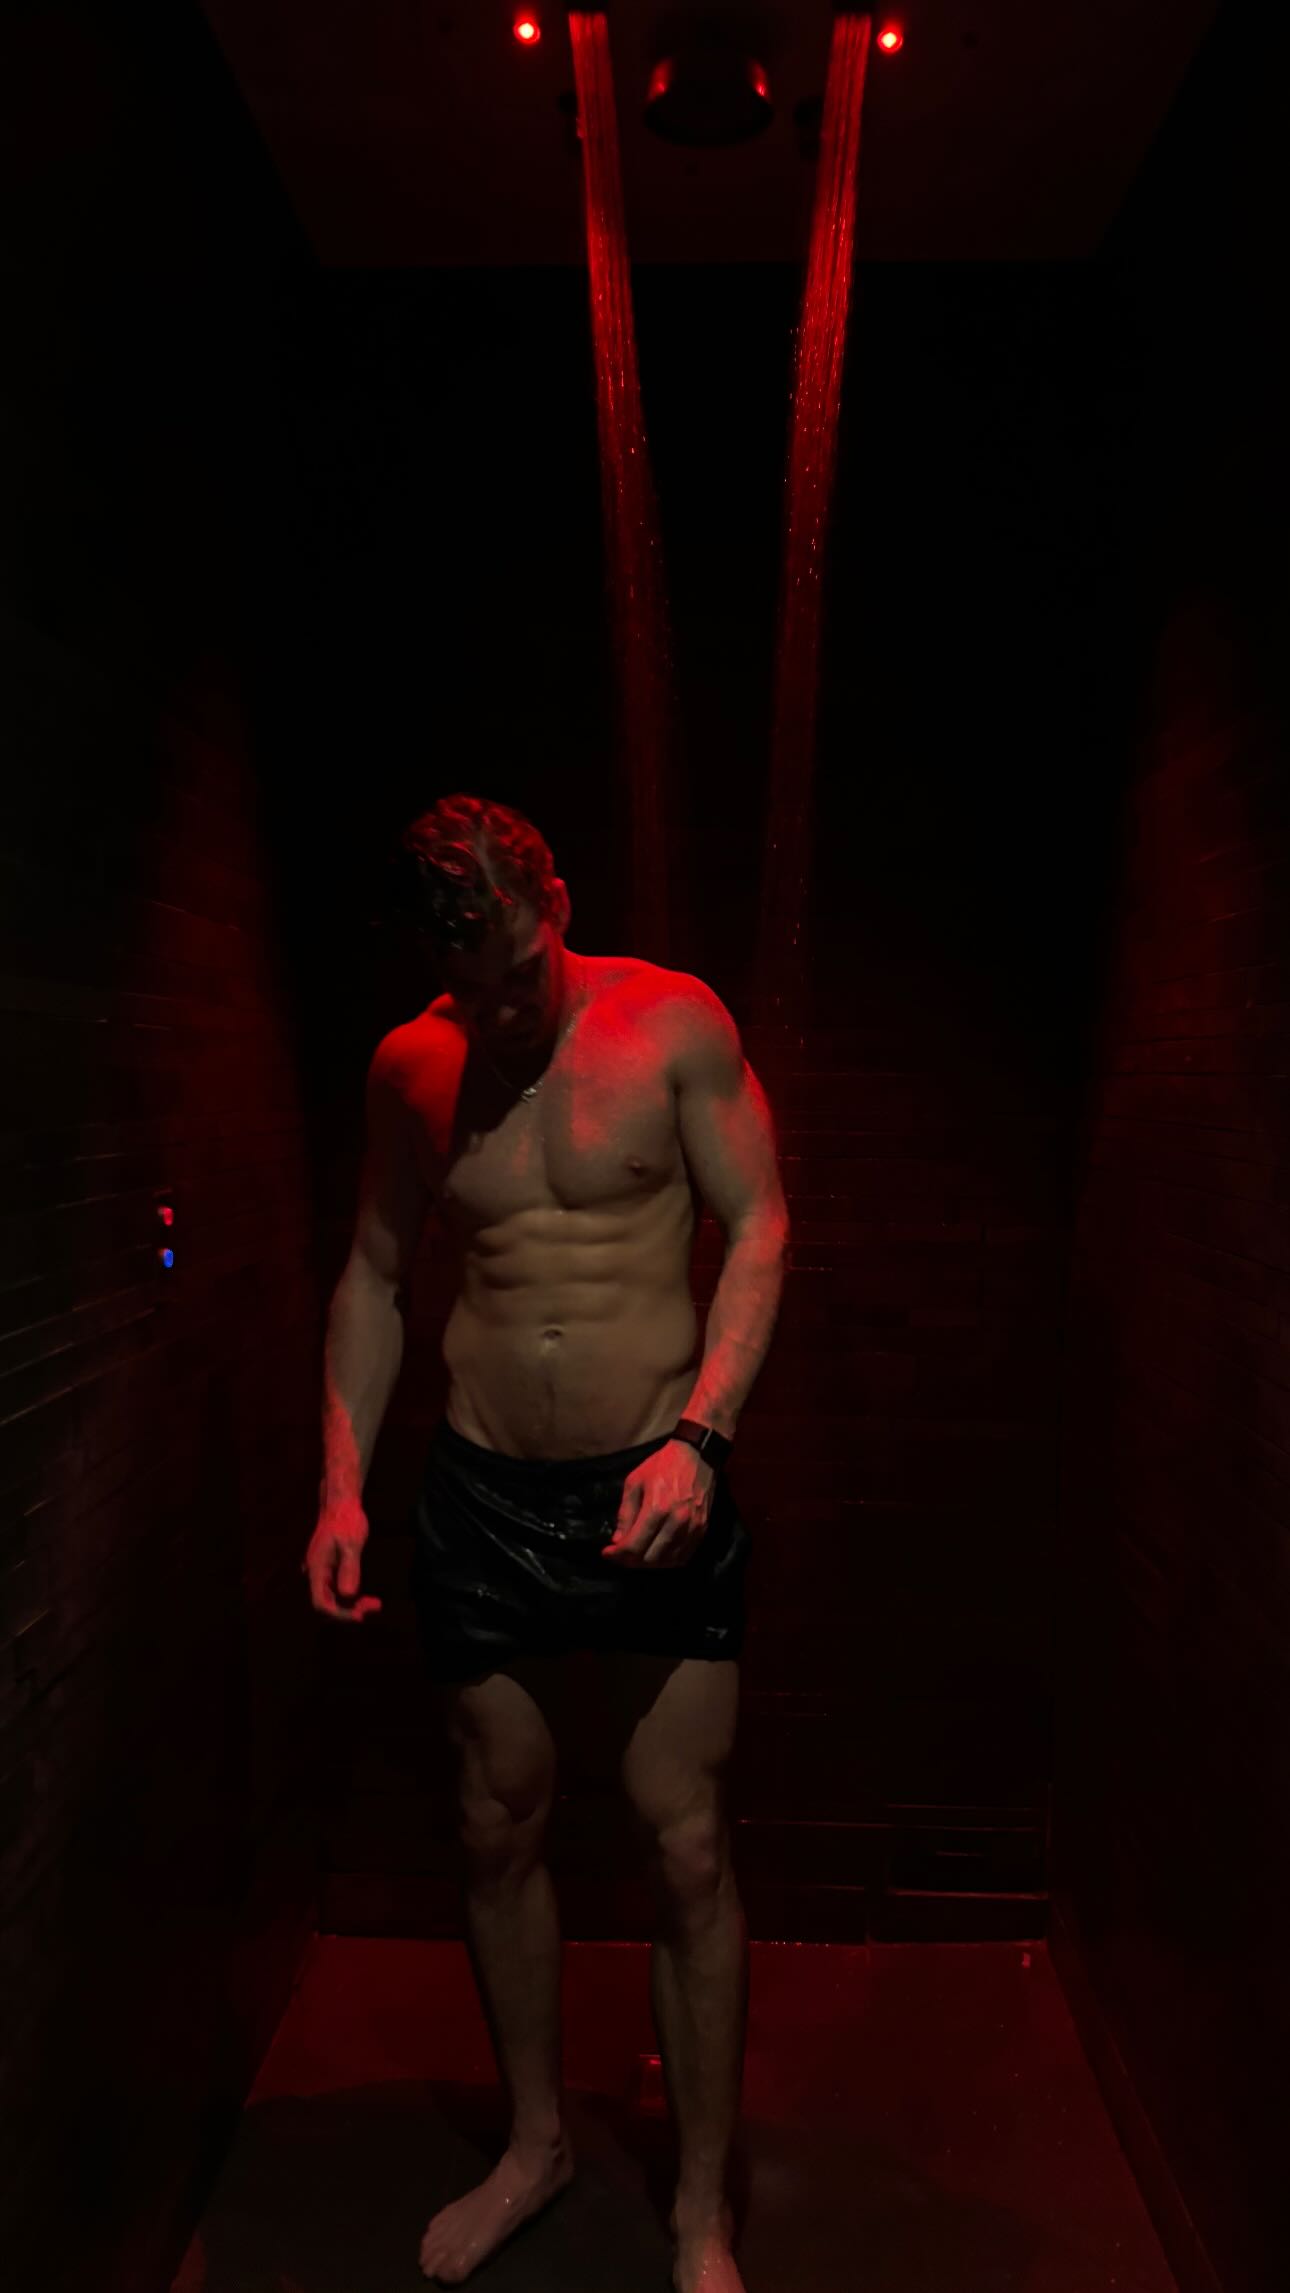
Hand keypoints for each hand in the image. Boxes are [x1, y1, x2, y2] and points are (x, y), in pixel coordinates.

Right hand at [302, 1498, 382, 1622]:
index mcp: (317, 1568)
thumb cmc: (347, 1519)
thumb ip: (349, 1569)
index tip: (360, 1615)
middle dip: (349, 1609)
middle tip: (374, 1606)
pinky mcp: (329, 1565)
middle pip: (326, 1601)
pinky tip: (365, 1595)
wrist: (342, 1502)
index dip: (339, 1613)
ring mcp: (322, 1569)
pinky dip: (351, 1594)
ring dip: (351, 1603)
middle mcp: (316, 1571)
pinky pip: (336, 1587)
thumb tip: (348, 1594)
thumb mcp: (351, 1544)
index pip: (321, 1602)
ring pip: (332, 1595)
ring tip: (374, 1603)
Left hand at [602, 1440, 714, 1568]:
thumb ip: (625, 1513)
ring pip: (667, 1561)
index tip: (607, 1553)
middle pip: (650, 1558)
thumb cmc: (662, 1465)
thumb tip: (618, 1540)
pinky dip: (668, 1561)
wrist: (697, 1455)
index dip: (617, 1555)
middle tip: (621, 1555)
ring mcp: (692, 1527)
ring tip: (637, 1555)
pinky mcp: (703, 1529)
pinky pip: (684, 1557)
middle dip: (630, 1561)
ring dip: (648, 1563)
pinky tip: (657, 1553)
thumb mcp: (635, 1482)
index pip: (634, 1546)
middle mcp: (676, 1522)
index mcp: (657, 1508)